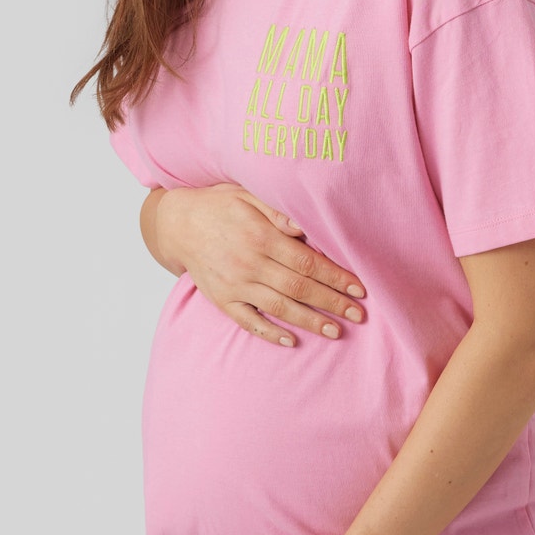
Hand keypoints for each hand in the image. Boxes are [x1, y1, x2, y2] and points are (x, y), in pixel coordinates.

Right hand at [156, 183, 367, 347]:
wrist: (176, 224)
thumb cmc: (219, 205)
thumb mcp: (248, 194)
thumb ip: (278, 210)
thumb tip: (304, 226)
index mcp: (260, 236)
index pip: (307, 261)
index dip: (335, 276)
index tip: (359, 288)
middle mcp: (249, 263)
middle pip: (299, 287)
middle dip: (331, 302)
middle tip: (358, 315)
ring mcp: (234, 285)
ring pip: (279, 307)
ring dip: (309, 321)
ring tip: (336, 331)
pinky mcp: (221, 299)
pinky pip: (248, 321)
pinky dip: (270, 333)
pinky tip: (291, 341)